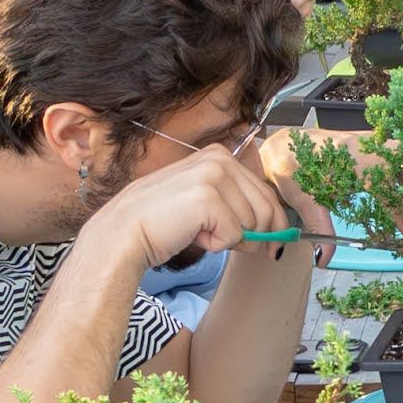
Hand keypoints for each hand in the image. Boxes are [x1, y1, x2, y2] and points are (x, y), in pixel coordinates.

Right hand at [103, 130, 290, 265]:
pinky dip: (216, 245)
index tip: (273, 246)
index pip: (267, 193)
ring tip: (197, 231)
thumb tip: (278, 229)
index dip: (275, 224)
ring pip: (253, 224)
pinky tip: (192, 234)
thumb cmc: (163, 222)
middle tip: (225, 243)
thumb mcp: (205, 202)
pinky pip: (234, 235)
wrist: (124, 233)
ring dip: (229, 239)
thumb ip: (237, 204)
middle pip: (267, 209)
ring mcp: (213, 175)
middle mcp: (219, 159)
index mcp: (219, 155)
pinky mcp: (207, 197)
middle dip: (256, 236)